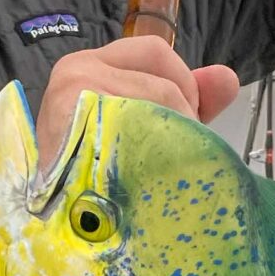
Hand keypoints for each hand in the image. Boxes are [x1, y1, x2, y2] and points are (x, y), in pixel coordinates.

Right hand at [37, 36, 238, 167]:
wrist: (46, 224)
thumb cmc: (88, 178)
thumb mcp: (137, 126)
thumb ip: (183, 101)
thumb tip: (228, 79)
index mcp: (87, 65)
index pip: (155, 51)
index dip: (185, 86)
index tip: (186, 124)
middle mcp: (77, 69)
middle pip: (163, 78)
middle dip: (184, 117)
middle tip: (174, 156)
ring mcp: (75, 94)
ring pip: (159, 101)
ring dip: (173, 139)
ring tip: (158, 172)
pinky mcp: (77, 120)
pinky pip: (142, 126)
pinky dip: (157, 153)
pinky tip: (148, 177)